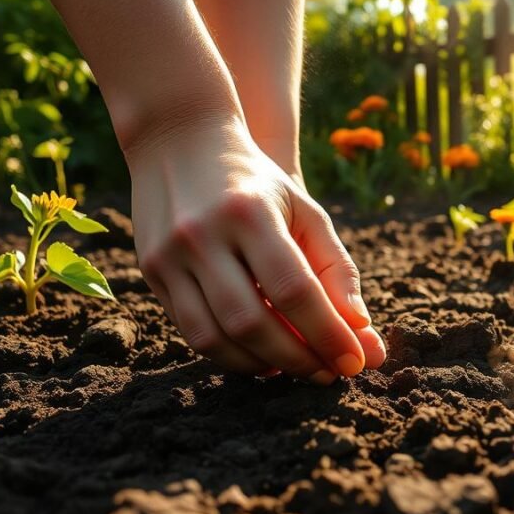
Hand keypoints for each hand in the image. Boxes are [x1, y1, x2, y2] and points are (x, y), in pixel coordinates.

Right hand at [127, 113, 385, 382]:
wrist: (179, 141)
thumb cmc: (259, 183)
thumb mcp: (305, 212)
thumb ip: (337, 271)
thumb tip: (363, 335)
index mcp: (249, 212)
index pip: (294, 290)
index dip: (327, 333)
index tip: (355, 361)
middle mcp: (202, 235)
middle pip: (253, 322)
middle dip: (299, 358)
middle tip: (330, 372)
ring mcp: (169, 256)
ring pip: (216, 338)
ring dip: (265, 365)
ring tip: (301, 367)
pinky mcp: (150, 272)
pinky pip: (192, 333)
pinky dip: (232, 355)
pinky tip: (264, 358)